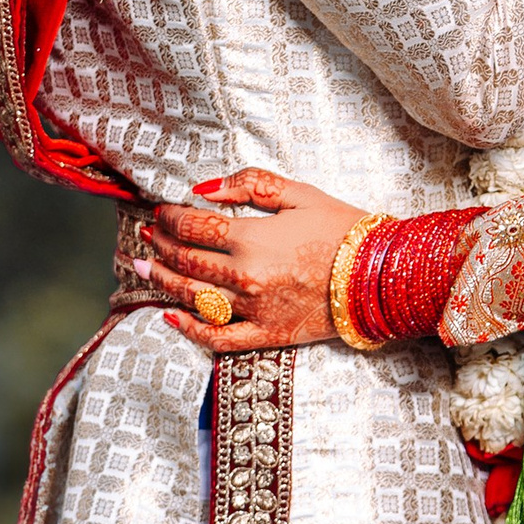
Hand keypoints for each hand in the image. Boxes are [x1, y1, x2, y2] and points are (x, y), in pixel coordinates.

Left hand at [120, 169, 370, 350]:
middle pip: (186, 261)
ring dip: (162, 280)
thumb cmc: (342, 228)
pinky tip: (170, 317)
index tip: (161, 211)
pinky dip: (189, 329)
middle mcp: (246, 277)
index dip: (170, 217)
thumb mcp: (299, 193)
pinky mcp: (265, 335)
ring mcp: (253, 310)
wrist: (379, 274)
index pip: (194, 226)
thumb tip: (205, 188)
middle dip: (160, 245)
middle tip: (146, 235)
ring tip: (143, 267)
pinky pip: (217, 338)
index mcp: (253, 238)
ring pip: (192, 297)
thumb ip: (250, 185)